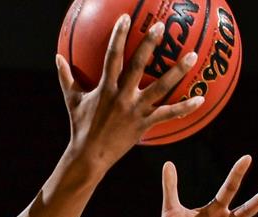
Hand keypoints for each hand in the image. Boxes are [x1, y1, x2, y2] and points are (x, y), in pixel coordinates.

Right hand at [55, 18, 204, 174]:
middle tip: (162, 27)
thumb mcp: (72, 100)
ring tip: (193, 55)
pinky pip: (168, 114)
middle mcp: (122, 97)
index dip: (118, 36)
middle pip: (138, 66)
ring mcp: (135, 110)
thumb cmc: (80, 127)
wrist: (89, 156)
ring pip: (160, 88)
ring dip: (177, 71)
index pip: (112, 56)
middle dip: (150, 45)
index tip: (126, 19)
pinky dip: (185, 107)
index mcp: (105, 88)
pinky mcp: (144, 125)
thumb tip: (56, 57)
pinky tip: (201, 99)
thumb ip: (66, 77)